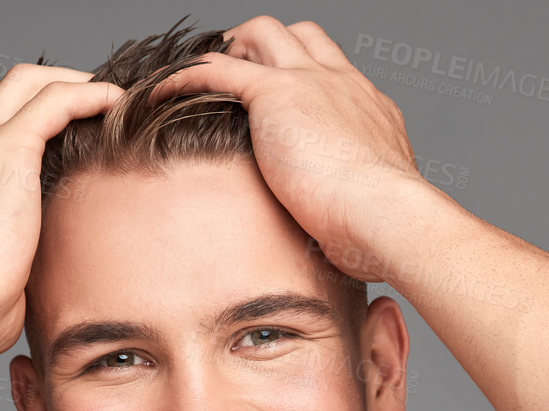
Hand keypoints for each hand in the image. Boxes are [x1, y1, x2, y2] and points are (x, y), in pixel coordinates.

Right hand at [0, 65, 122, 358]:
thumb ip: (10, 259)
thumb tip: (34, 282)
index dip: (34, 116)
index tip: (74, 130)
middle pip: (9, 89)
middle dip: (58, 85)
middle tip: (99, 102)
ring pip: (30, 83)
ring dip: (77, 83)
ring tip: (114, 99)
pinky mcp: (6, 150)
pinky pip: (54, 100)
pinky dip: (89, 94)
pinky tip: (117, 102)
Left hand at [152, 16, 431, 282]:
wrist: (388, 215)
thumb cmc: (386, 228)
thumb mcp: (373, 208)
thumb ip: (354, 206)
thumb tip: (340, 239)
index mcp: (367, 108)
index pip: (332, 69)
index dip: (301, 72)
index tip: (278, 97)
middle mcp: (341, 83)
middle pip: (300, 36)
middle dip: (266, 47)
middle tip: (238, 74)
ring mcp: (310, 83)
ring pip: (263, 33)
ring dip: (231, 48)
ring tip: (202, 77)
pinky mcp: (276, 94)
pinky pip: (218, 67)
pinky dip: (185, 75)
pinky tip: (160, 93)